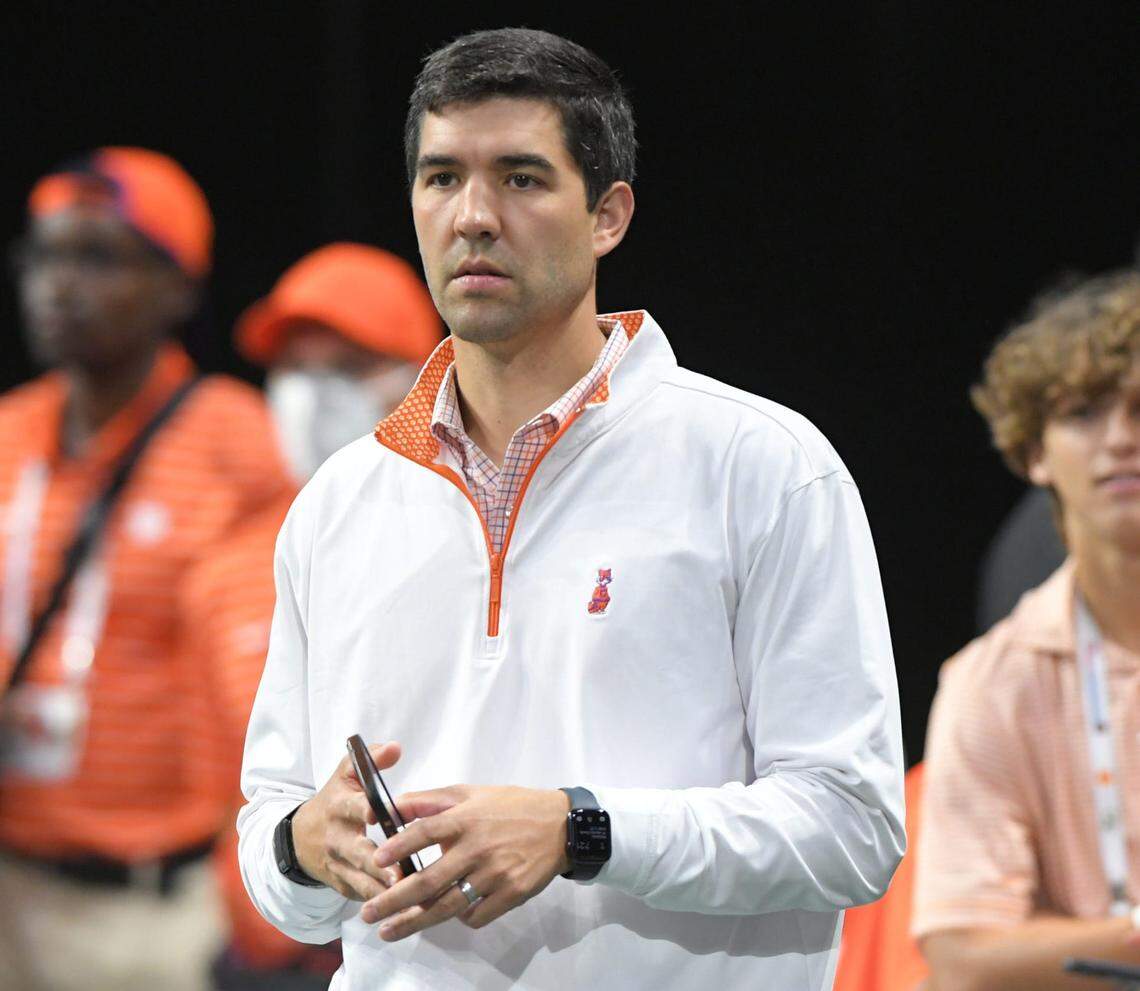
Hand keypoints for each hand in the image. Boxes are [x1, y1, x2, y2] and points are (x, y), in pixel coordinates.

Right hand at [290, 741, 402, 900]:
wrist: (301, 838)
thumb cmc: (334, 801)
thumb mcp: (346, 775)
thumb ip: (370, 760)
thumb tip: (395, 747)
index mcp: (339, 807)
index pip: (353, 807)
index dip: (365, 810)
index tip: (379, 815)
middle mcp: (337, 838)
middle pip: (357, 852)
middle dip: (376, 863)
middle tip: (398, 873)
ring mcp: (337, 865)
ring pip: (360, 880)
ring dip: (380, 889)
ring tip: (403, 895)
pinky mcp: (341, 885)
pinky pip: (360, 895)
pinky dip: (378, 902)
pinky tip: (399, 906)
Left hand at [360, 785, 571, 939]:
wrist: (560, 825)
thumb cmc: (511, 806)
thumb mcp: (471, 792)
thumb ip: (430, 800)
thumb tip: (391, 807)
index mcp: (466, 818)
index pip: (425, 832)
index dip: (399, 846)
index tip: (376, 860)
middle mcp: (478, 848)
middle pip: (429, 881)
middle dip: (394, 900)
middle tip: (369, 914)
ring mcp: (495, 874)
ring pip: (447, 906)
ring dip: (415, 922)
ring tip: (390, 930)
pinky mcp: (511, 894)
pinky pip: (476, 915)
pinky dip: (459, 918)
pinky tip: (449, 916)